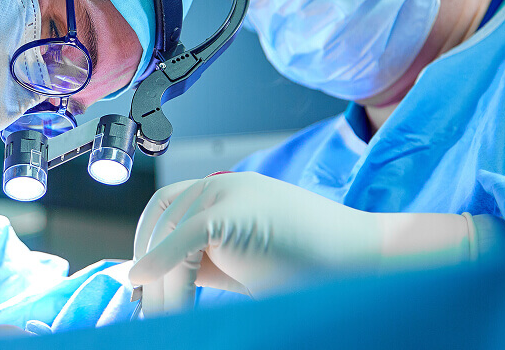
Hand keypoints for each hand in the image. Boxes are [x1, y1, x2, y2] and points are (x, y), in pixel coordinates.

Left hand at [129, 172, 470, 316]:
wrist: (365, 259)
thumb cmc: (311, 265)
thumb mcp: (239, 261)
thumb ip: (197, 262)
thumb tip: (149, 280)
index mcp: (225, 191)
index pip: (165, 207)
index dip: (146, 242)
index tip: (140, 283)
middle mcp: (223, 184)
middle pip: (161, 223)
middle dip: (149, 268)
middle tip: (144, 310)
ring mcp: (229, 193)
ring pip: (170, 238)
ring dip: (162, 285)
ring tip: (164, 319)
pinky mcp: (233, 211)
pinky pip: (182, 240)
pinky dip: (161, 265)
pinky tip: (150, 291)